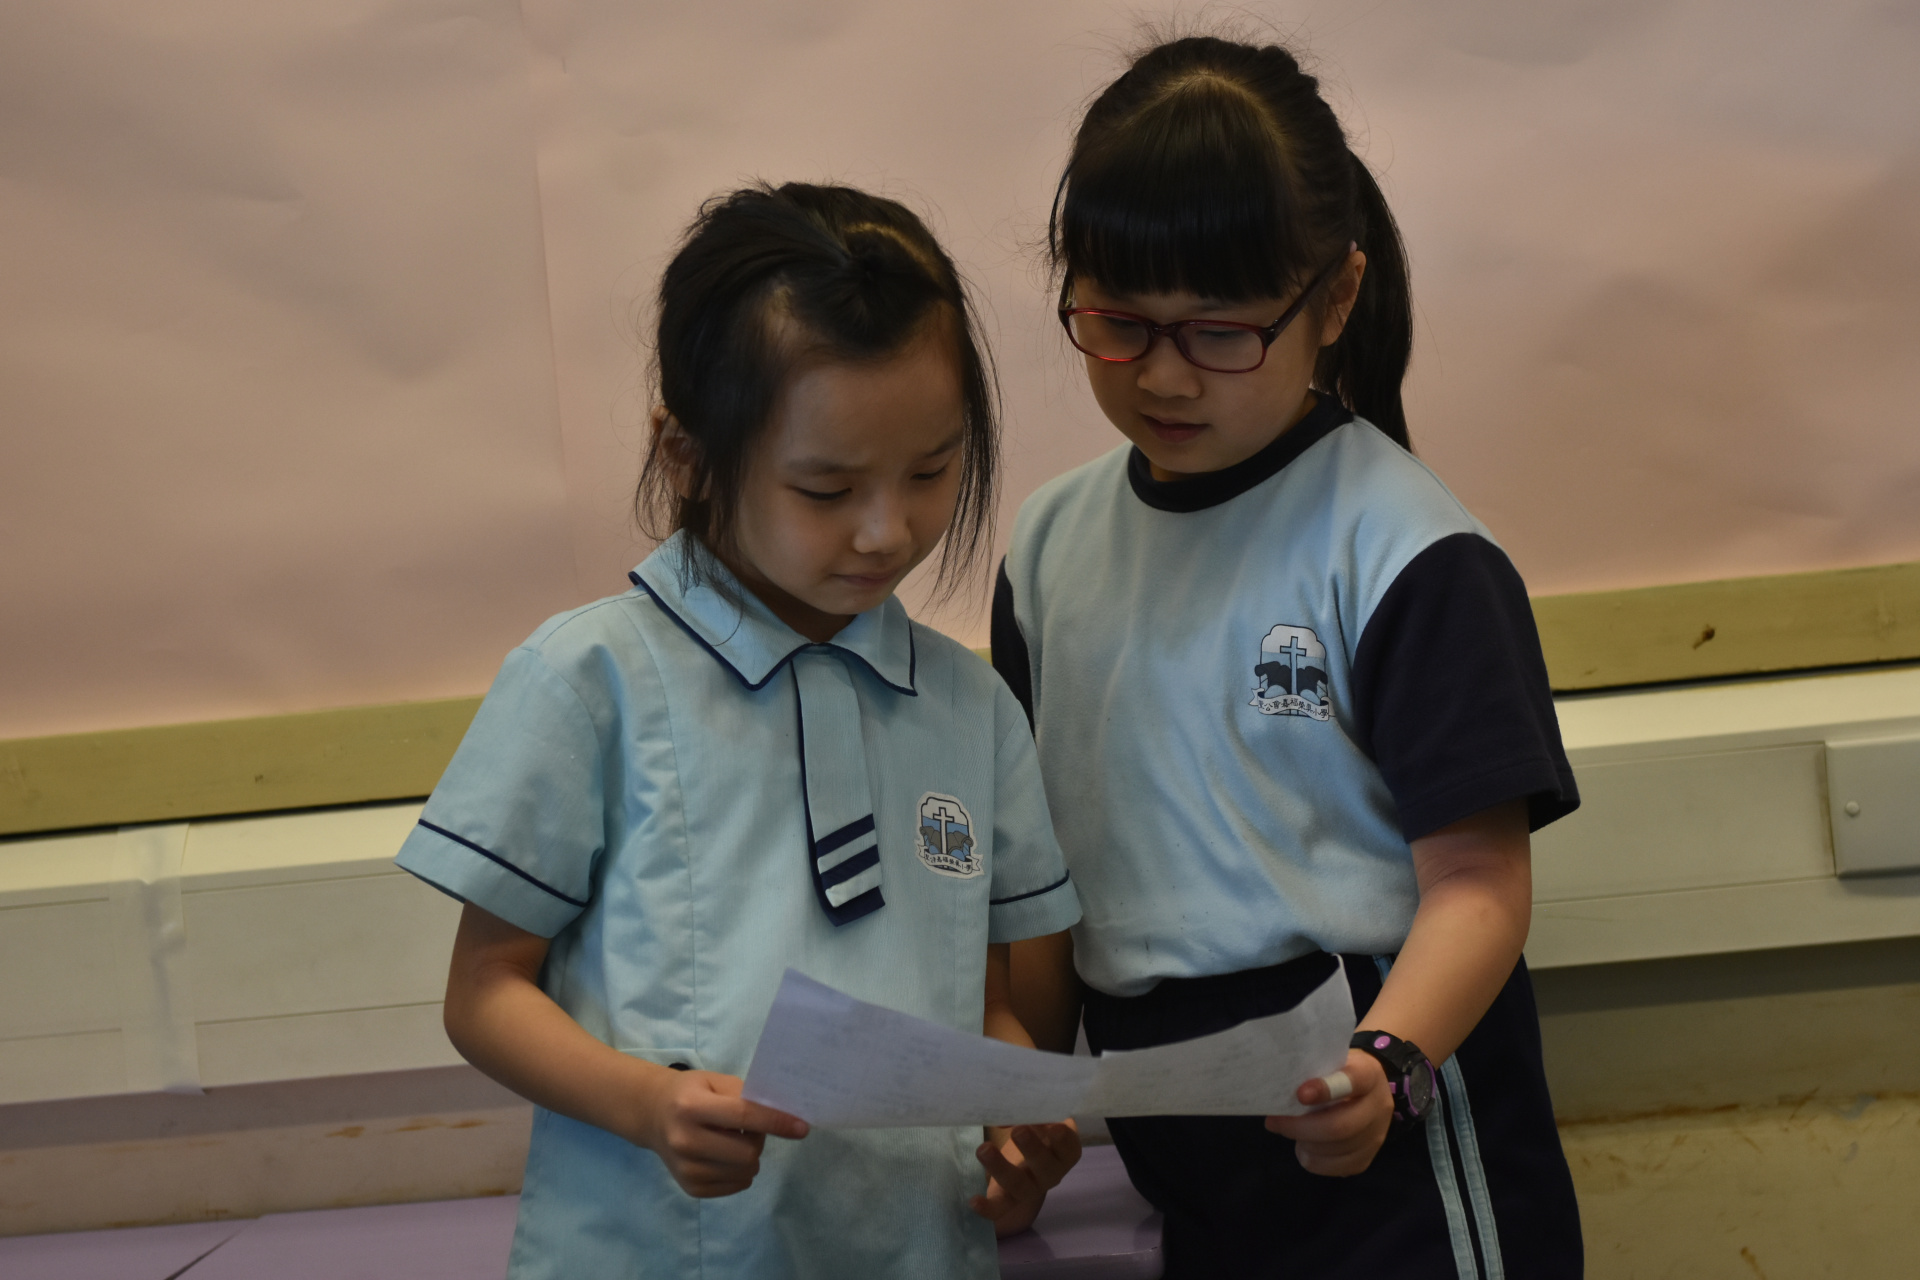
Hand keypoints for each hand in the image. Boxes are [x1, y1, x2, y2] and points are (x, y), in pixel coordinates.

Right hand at [633, 1068, 808, 1197]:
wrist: (653, 1115)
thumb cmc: (691, 1093)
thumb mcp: (715, 1081)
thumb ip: (746, 1095)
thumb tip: (782, 1115)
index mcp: (691, 1107)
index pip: (742, 1116)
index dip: (775, 1122)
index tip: (802, 1128)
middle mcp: (685, 1140)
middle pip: (746, 1153)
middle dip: (758, 1141)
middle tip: (749, 1130)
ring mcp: (685, 1168)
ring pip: (744, 1173)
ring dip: (750, 1157)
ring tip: (733, 1141)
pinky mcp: (690, 1187)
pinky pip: (736, 1186)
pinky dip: (740, 1172)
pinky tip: (725, 1156)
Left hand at [970, 1120, 1081, 1235]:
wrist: (1029, 1153)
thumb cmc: (1039, 1127)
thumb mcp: (1040, 1117)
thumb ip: (1030, 1113)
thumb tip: (1003, 1117)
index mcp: (1066, 1150)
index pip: (1068, 1145)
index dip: (1062, 1137)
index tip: (1054, 1126)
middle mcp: (1052, 1173)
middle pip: (1045, 1166)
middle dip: (1032, 1148)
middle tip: (1019, 1130)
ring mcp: (1032, 1188)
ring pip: (1019, 1185)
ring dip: (1001, 1167)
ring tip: (984, 1149)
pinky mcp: (1010, 1199)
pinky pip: (1000, 1208)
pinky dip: (988, 1208)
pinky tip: (973, 1201)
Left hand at [1264, 1048, 1392, 1176]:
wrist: (1369, 1095)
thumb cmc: (1339, 1074)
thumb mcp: (1331, 1062)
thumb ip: (1313, 1072)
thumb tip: (1279, 1092)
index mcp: (1369, 1074)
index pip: (1351, 1081)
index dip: (1325, 1089)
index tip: (1300, 1094)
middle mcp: (1378, 1107)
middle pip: (1340, 1126)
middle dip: (1300, 1127)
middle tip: (1274, 1122)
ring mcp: (1375, 1136)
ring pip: (1336, 1150)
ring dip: (1304, 1142)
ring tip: (1288, 1131)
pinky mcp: (1366, 1159)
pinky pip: (1335, 1168)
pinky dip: (1312, 1159)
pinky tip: (1304, 1146)